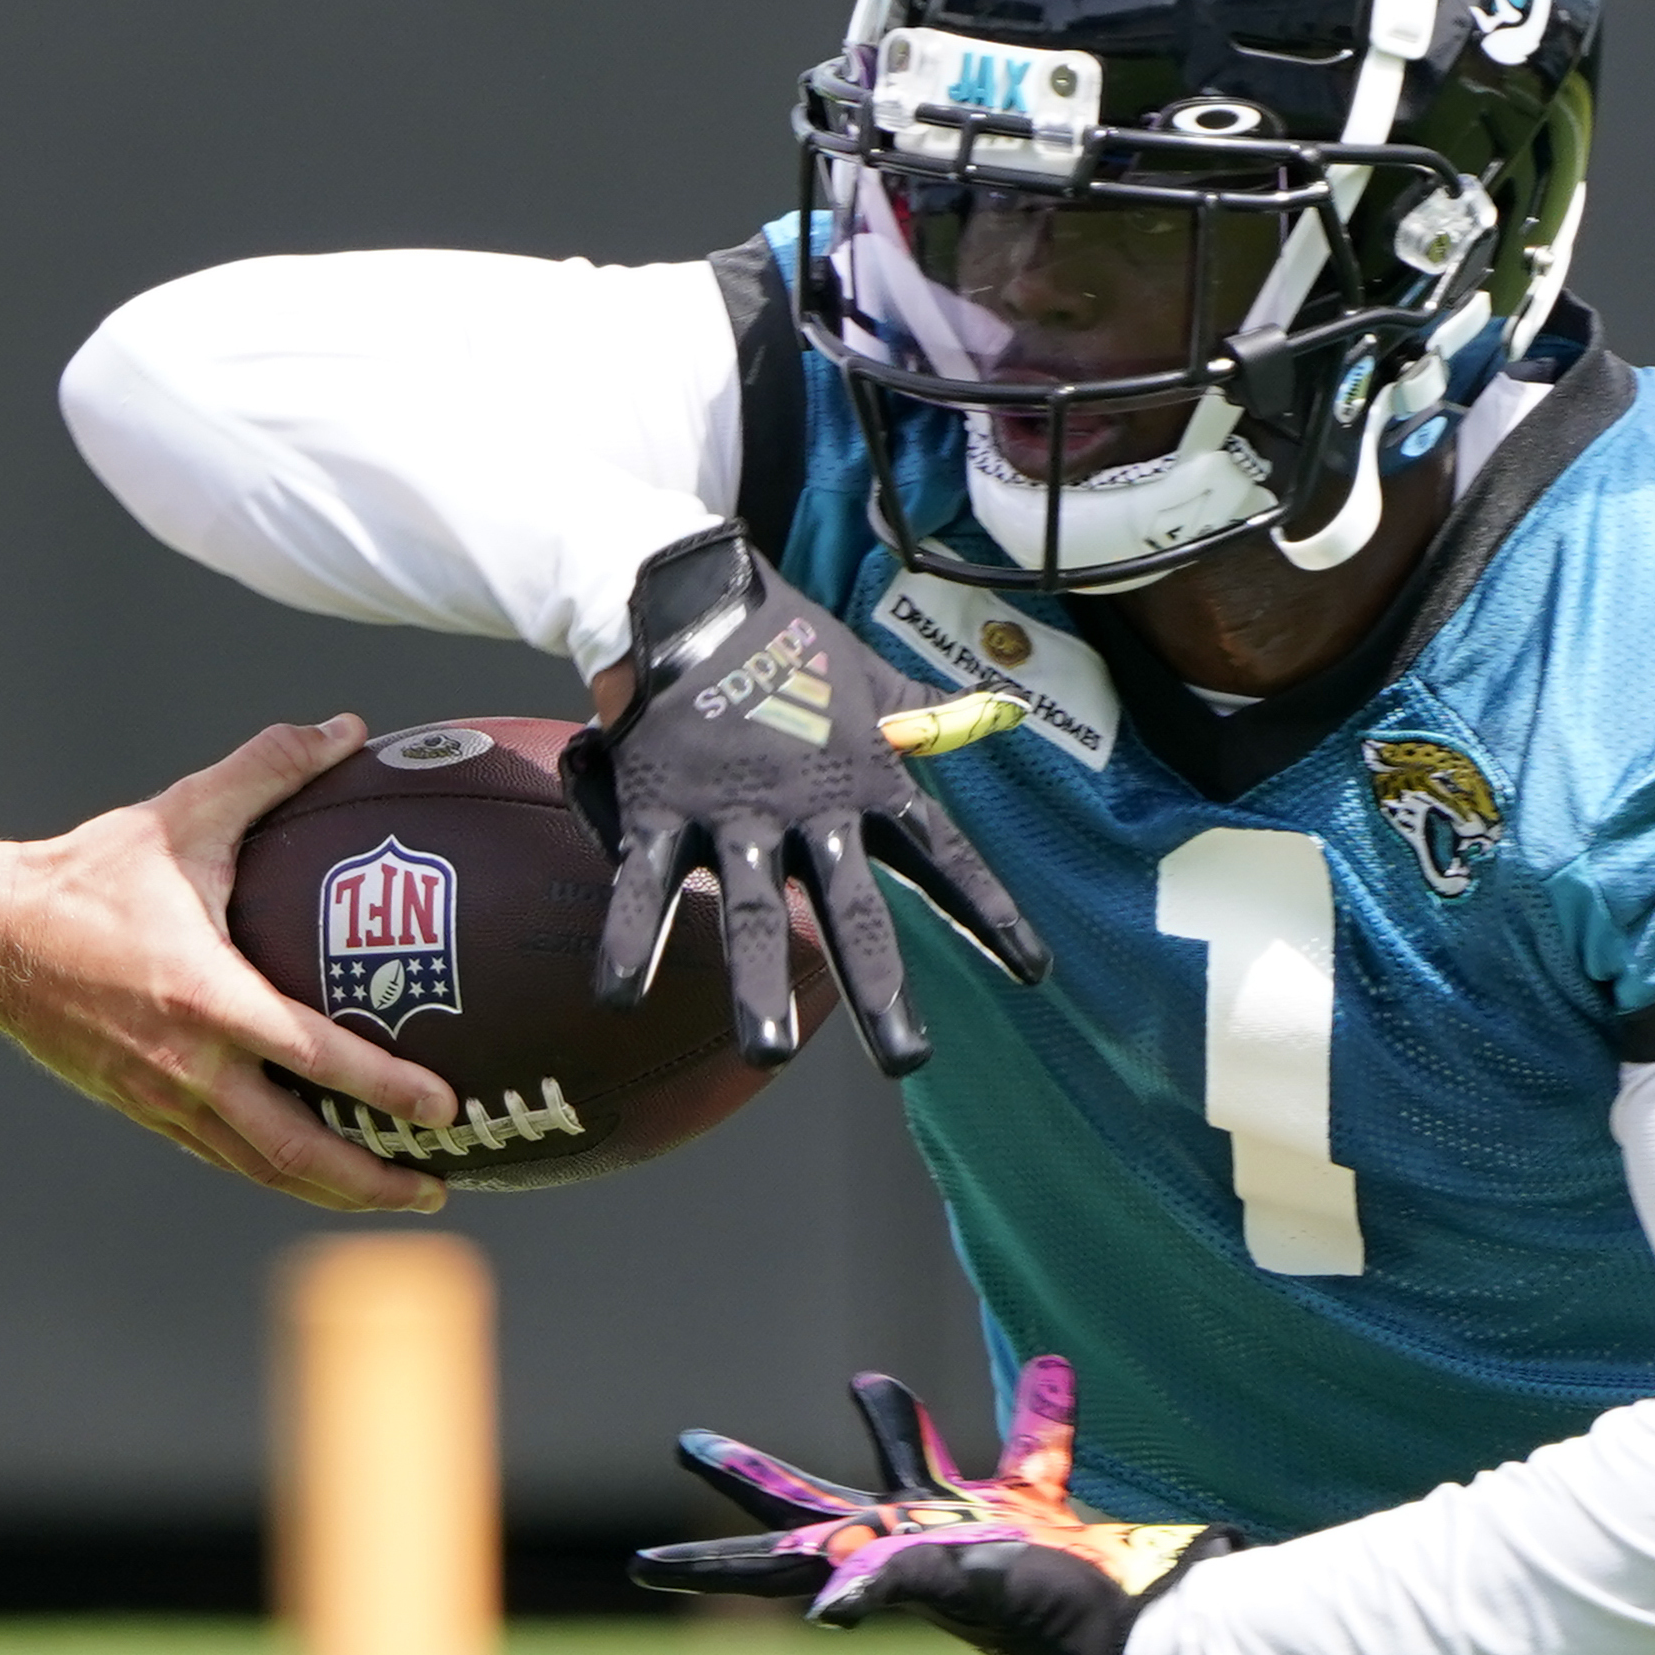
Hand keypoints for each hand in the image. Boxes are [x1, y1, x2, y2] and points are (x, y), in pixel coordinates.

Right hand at [0, 718, 474, 1215]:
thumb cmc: (88, 876)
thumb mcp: (181, 815)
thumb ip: (266, 769)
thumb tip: (346, 729)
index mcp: (203, 997)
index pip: (314, 1057)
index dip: (386, 1088)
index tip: (445, 1109)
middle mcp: (186, 1064)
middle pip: (293, 1149)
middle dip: (371, 1180)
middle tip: (437, 1188)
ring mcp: (162, 1097)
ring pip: (259, 1167)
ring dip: (331, 1187)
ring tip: (395, 1193)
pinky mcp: (143, 1109)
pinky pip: (224, 1155)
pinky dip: (279, 1171)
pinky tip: (317, 1166)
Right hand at [563, 524, 1042, 1074]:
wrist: (687, 596)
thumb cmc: (785, 639)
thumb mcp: (867, 674)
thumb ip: (925, 711)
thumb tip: (997, 711)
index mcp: (867, 780)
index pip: (944, 858)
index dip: (991, 914)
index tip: (1034, 972)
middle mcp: (810, 808)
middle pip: (854, 911)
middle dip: (880, 988)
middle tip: (907, 1058)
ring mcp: (735, 812)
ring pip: (753, 911)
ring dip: (759, 984)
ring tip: (767, 1054)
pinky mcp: (664, 808)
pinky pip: (646, 883)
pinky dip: (631, 937)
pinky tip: (619, 996)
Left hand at [631, 1359, 1230, 1654]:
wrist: (1154, 1638)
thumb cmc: (1052, 1622)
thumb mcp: (962, 1591)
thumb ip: (896, 1584)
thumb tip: (827, 1610)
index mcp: (879, 1564)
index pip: (771, 1559)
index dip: (707, 1562)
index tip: (641, 1568)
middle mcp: (915, 1547)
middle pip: (814, 1505)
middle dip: (755, 1475)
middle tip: (688, 1444)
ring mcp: (974, 1536)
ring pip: (915, 1468)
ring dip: (891, 1424)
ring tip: (863, 1383)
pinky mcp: (1038, 1520)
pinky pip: (1035, 1454)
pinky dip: (1044, 1414)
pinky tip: (1053, 1367)